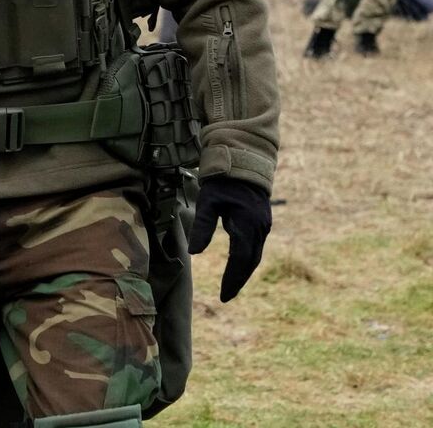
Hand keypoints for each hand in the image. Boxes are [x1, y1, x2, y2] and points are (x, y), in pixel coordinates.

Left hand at [188, 176, 271, 301]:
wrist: (244, 161)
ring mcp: (263, 226)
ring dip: (243, 271)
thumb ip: (202, 226)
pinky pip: (255, 246)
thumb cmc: (222, 181)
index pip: (241, 259)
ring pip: (254, 255)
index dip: (232, 279)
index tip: (224, 296)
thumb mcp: (208, 202)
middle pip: (250, 261)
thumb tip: (195, 253)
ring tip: (230, 286)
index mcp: (248, 225)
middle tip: (226, 296)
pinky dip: (246, 259)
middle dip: (238, 280)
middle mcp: (260, 228)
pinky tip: (238, 265)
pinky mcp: (262, 222)